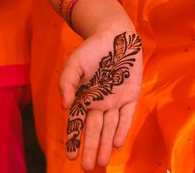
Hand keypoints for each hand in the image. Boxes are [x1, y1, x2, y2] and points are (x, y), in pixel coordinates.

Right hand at [60, 30, 142, 170]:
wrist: (115, 35)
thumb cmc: (92, 49)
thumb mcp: (74, 63)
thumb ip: (67, 83)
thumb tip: (63, 106)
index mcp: (83, 97)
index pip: (77, 124)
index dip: (74, 140)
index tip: (71, 156)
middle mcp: (99, 103)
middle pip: (94, 131)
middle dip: (90, 149)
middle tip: (87, 168)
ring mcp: (115, 100)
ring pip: (109, 127)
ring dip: (105, 144)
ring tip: (101, 162)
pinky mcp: (131, 95)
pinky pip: (126, 116)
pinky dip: (122, 129)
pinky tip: (116, 143)